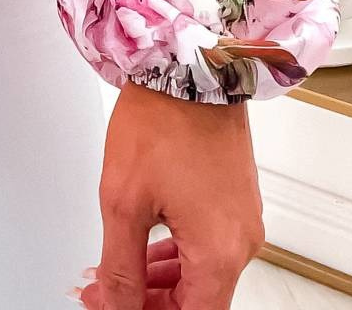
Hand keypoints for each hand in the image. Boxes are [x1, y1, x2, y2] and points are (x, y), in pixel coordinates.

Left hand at [75, 81, 265, 308]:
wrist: (188, 67)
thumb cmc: (161, 120)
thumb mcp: (123, 201)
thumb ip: (119, 266)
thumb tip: (114, 304)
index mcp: (219, 252)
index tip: (115, 309)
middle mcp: (241, 241)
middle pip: (199, 300)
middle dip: (150, 301)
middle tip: (108, 294)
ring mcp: (242, 219)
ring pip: (203, 274)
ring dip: (161, 280)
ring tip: (118, 274)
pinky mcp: (236, 199)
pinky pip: (209, 244)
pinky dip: (177, 253)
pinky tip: (146, 250)